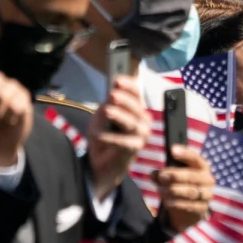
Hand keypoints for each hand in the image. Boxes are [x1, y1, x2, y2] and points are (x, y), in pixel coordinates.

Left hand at [87, 75, 151, 199]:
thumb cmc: (104, 136)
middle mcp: (143, 120)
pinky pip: (124, 141)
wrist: (101, 162)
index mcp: (136, 109)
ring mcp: (141, 135)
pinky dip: (110, 138)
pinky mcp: (136, 148)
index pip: (136, 94)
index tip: (117, 81)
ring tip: (106, 111)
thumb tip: (111, 94)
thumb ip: (107, 106)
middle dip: (124, 100)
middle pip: (136, 107)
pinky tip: (99, 135)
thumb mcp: (102, 117)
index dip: (128, 86)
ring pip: (132, 123)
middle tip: (112, 95)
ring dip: (118, 116)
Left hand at [154, 146, 214, 231]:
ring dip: (174, 191)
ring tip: (159, 190)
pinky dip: (177, 204)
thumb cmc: (181, 186)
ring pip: (191, 192)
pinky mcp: (202, 208)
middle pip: (192, 176)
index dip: (184, 154)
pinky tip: (167, 202)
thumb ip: (162, 175)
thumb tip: (153, 174)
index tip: (172, 150)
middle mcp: (207, 180)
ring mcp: (206, 194)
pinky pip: (190, 205)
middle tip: (161, 176)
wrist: (190, 209)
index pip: (195, 158)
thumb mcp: (172, 178)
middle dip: (175, 175)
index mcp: (202, 167)